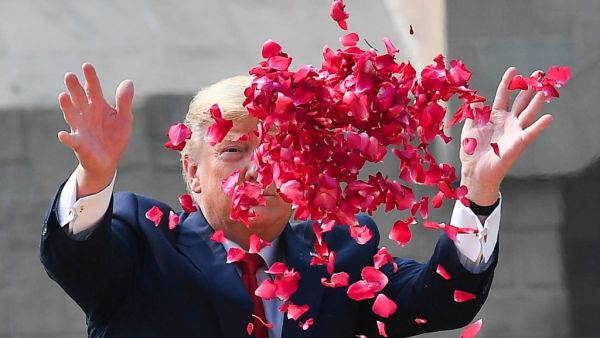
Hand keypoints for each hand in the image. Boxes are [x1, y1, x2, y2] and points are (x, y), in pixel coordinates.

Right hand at [57, 63, 133, 196]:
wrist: (109, 160)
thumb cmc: (115, 137)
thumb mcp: (124, 118)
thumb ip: (124, 101)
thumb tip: (128, 81)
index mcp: (98, 106)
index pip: (93, 89)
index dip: (90, 78)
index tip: (87, 66)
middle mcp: (86, 114)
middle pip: (80, 98)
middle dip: (74, 88)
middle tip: (69, 75)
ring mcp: (81, 128)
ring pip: (72, 115)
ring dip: (67, 107)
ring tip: (63, 96)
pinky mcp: (79, 144)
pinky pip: (71, 140)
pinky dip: (67, 138)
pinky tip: (63, 135)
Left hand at [459, 67, 552, 204]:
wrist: (474, 172)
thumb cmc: (472, 152)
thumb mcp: (469, 128)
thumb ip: (473, 113)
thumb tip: (474, 100)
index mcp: (496, 117)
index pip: (504, 96)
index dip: (508, 83)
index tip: (513, 70)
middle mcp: (508, 122)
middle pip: (521, 101)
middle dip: (529, 88)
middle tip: (539, 73)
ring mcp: (514, 132)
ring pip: (528, 113)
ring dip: (537, 102)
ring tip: (546, 90)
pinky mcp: (517, 144)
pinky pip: (529, 134)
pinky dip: (539, 127)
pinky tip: (549, 118)